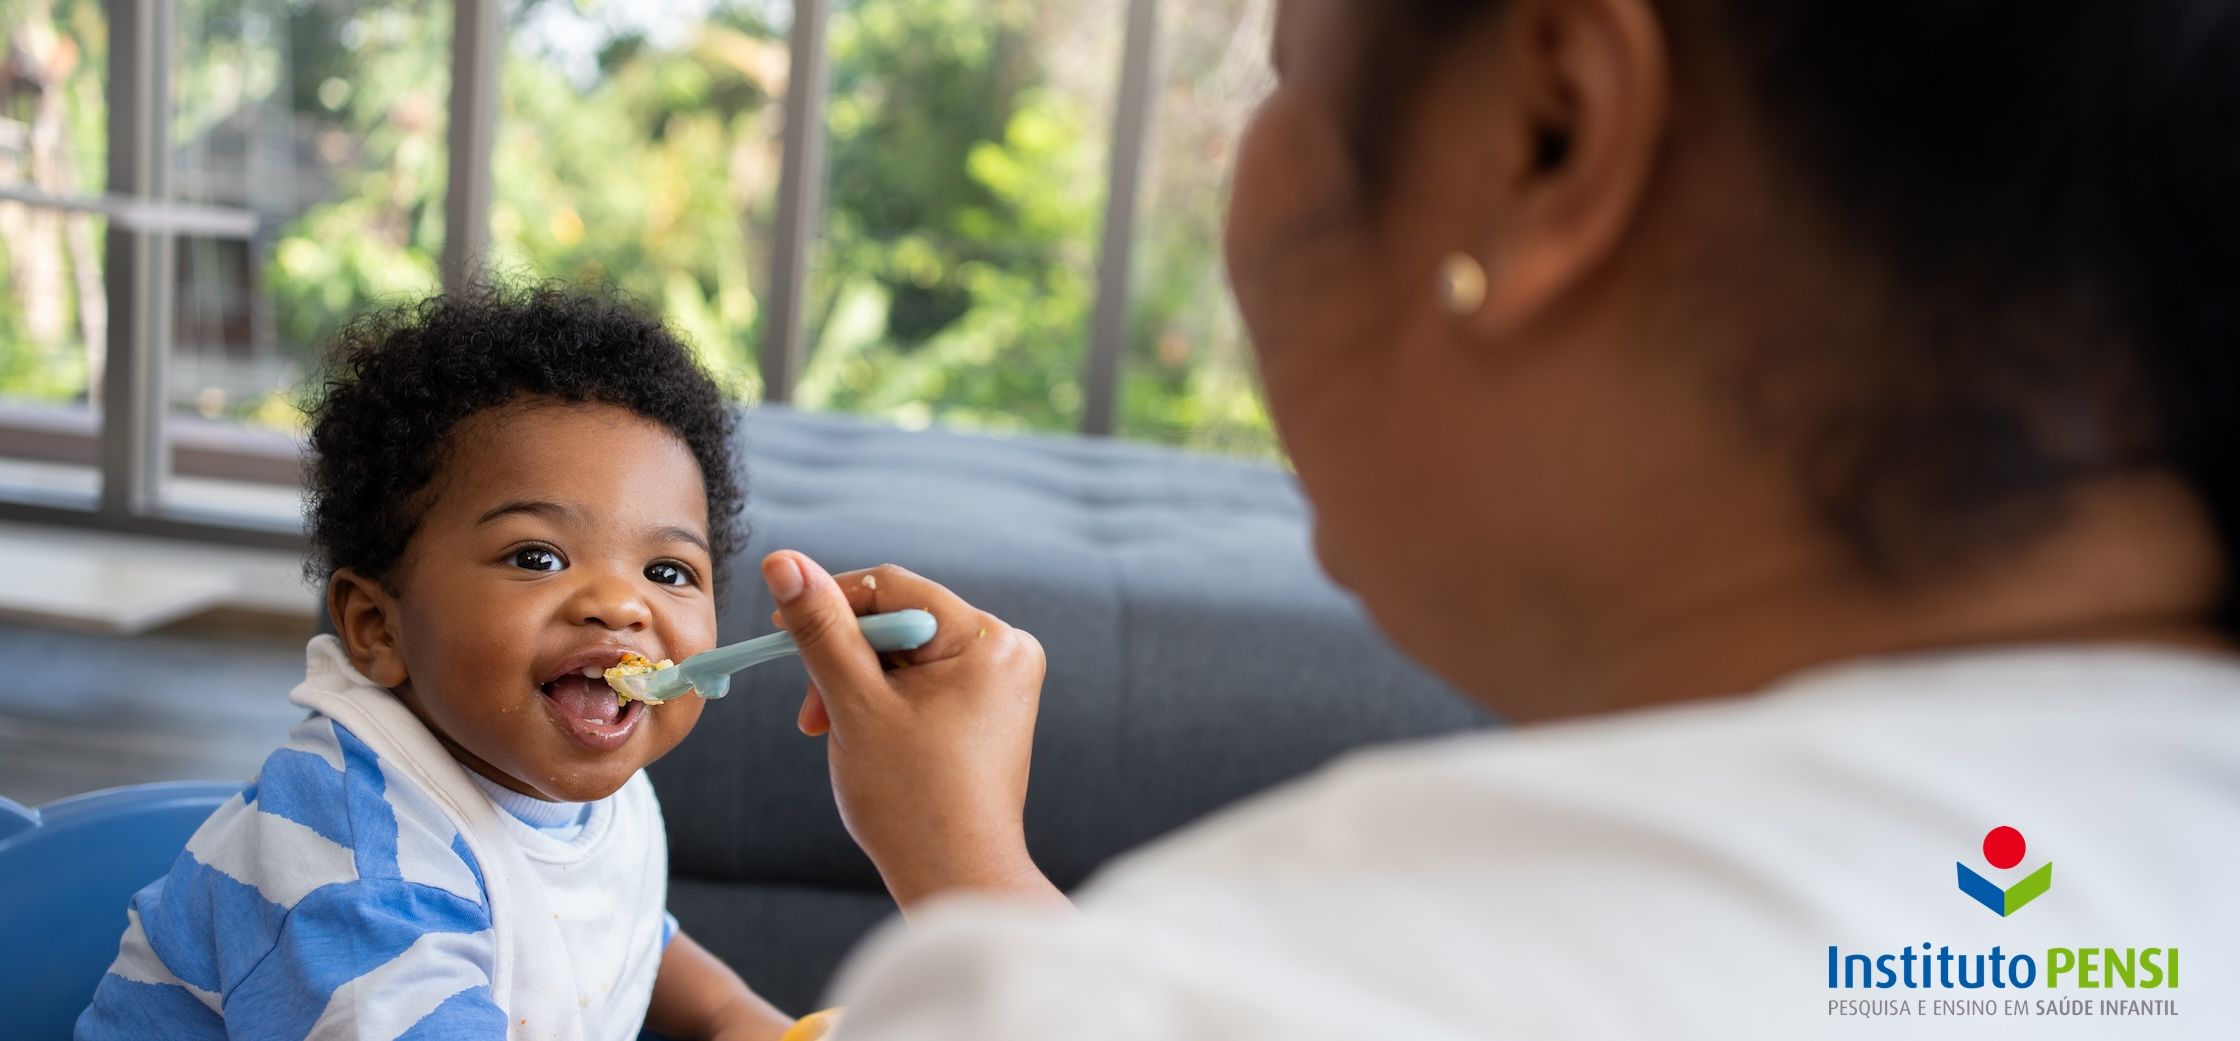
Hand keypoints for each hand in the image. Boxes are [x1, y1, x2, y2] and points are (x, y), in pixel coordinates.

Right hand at [763, 550, 1065, 912]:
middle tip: (813, 715)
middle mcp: (1006, 651)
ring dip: (859, 687)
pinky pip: (925, 684)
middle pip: (899, 623)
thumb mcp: (854, 704)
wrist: (957, 879)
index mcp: (988, 639)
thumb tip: (784, 561)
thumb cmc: (912, 800)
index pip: (892, 588)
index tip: (780, 633)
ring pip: (906, 657)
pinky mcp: (989, 712)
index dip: (830, 604)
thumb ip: (820, 629)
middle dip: (846, 663)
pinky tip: (868, 742)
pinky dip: (886, 704)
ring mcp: (1001, 683)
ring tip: (838, 735)